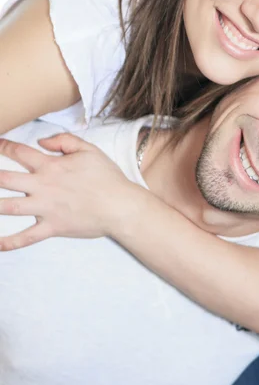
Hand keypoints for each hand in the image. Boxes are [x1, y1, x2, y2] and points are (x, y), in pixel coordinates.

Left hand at [0, 134, 132, 249]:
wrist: (120, 206)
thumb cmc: (107, 177)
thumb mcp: (89, 150)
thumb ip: (64, 141)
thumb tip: (42, 142)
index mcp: (51, 166)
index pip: (20, 153)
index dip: (2, 146)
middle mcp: (43, 186)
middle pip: (5, 179)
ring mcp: (45, 209)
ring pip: (9, 207)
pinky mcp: (52, 227)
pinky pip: (26, 237)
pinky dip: (9, 243)